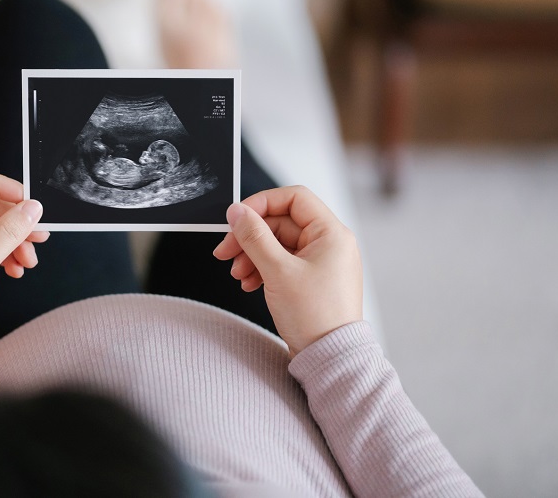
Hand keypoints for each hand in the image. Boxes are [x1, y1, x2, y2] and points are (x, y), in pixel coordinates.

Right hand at [213, 186, 361, 356]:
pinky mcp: (311, 279)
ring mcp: (320, 262)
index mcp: (331, 233)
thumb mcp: (277, 271)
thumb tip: (237, 212)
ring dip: (252, 255)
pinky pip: (281, 262)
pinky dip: (262, 269)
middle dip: (250, 237)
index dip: (261, 204)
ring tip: (237, 275)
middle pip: (280, 223)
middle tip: (225, 252)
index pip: (294, 198)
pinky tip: (248, 284)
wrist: (329, 359)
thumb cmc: (314, 317)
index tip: (237, 218)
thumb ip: (254, 237)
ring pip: (277, 244)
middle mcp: (329, 244)